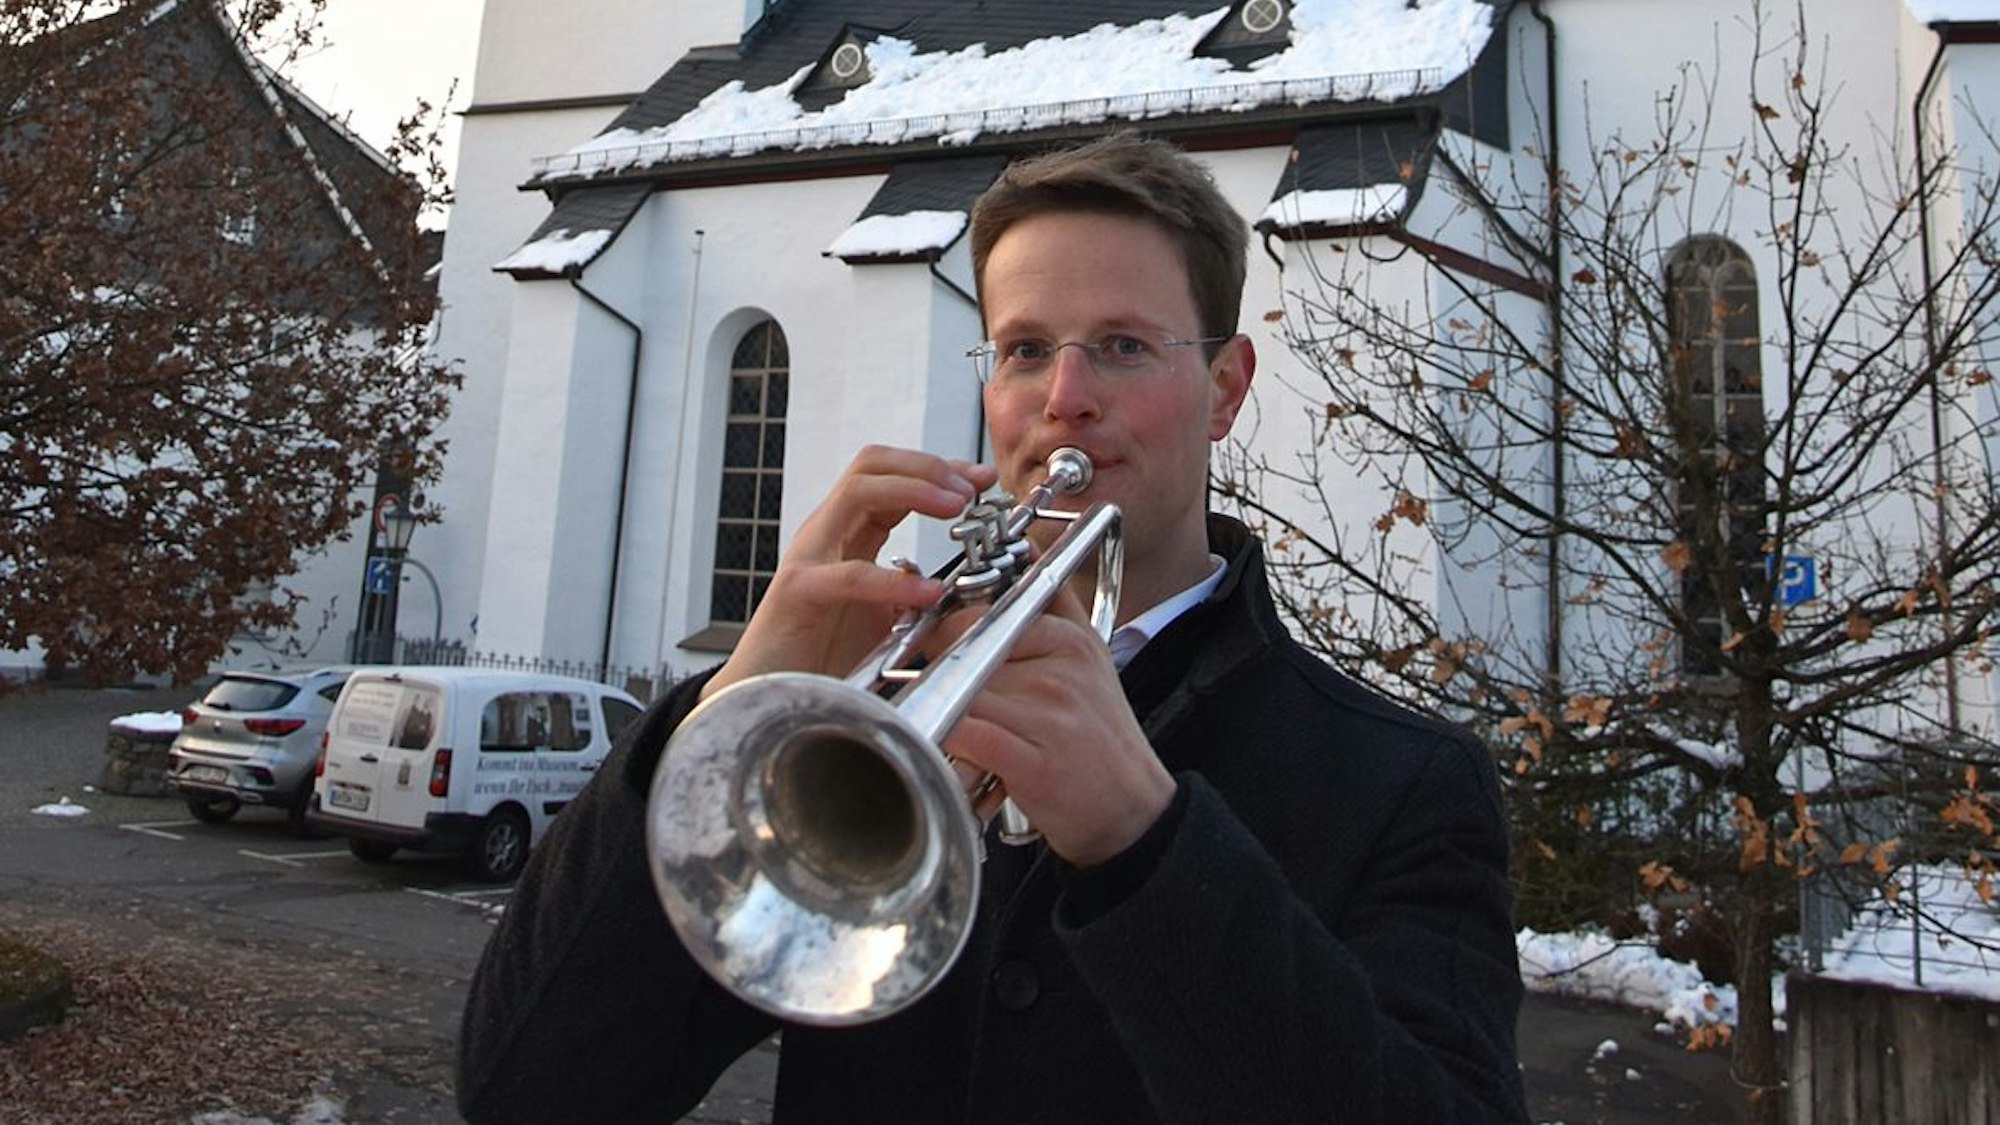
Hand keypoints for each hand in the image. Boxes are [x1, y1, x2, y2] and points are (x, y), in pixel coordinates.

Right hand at [701, 446, 995, 700]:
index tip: (983, 479)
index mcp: (848, 534)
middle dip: (928, 466)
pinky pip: (850, 574)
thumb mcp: (884, 618)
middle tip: (970, 489)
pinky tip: (930, 592)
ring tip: (956, 508)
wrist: (769, 700)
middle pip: (872, 464)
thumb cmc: (822, 659)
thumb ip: (913, 593)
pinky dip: (895, 580)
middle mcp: (826, 534)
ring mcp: (809, 558)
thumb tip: (962, 585)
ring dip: (915, 490)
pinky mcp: (798, 594)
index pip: (892, 475)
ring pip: (858, 492)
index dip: (939, 469)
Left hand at [940, 586, 1175, 867]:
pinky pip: (967, 734)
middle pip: (968, 650)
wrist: (1133, 810)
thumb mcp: (1091, 660)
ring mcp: (1048, 715)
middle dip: (941, 672)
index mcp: (1071, 640)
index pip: (989, 613)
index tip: (940, 649)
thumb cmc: (1102, 741)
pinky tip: (946, 749)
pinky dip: (946, 740)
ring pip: (961, 690)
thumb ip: (1059, 607)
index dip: (951, 632)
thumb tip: (1028, 552)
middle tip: (935, 693)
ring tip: (942, 725)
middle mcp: (1061, 670)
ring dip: (939, 709)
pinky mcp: (1034, 762)